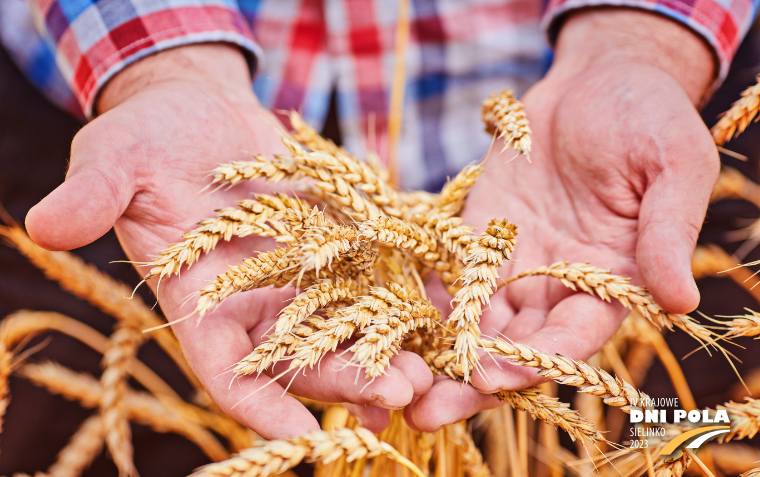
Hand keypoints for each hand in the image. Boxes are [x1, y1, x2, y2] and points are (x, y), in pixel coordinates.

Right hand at [25, 44, 431, 437]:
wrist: (197, 111)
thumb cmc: (146, 139)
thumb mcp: (113, 160)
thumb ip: (93, 195)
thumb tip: (43, 225)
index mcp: (199, 305)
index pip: (227, 371)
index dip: (259, 405)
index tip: (298, 435)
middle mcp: (255, 303)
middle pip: (302, 358)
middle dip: (346, 381)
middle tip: (396, 396)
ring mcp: (301, 276)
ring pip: (347, 326)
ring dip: (387, 350)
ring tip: (431, 368)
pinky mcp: (336, 243)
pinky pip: (374, 274)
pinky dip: (405, 293)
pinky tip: (443, 309)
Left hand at [407, 9, 719, 430]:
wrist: (600, 79)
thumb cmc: (650, 117)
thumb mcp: (674, 166)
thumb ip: (669, 231)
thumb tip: (680, 302)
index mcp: (612, 280)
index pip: (574, 336)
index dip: (538, 359)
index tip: (496, 375)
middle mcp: (558, 283)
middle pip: (514, 345)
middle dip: (471, 379)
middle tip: (424, 412)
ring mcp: (514, 261)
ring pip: (475, 321)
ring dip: (436, 354)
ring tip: (392, 383)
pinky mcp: (477, 234)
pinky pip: (448, 274)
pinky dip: (419, 300)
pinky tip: (380, 323)